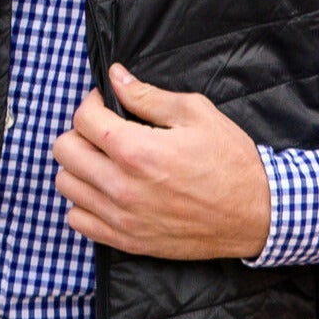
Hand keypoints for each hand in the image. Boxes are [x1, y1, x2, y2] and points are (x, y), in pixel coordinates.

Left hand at [53, 65, 268, 259]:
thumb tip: (116, 78)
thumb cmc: (230, 162)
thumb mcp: (196, 114)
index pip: (82, 118)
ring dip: (80, 166)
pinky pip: (77, 220)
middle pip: (64, 150)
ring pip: (66, 185)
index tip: (107, 103)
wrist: (254, 214)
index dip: (92, 102)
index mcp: (137, 150)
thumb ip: (148, 96)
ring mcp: (121, 217)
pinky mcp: (125, 240)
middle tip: (105, 130)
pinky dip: (85, 202)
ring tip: (106, 160)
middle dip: (81, 132)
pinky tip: (107, 190)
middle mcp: (121, 186)